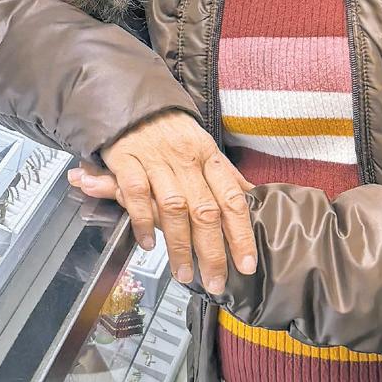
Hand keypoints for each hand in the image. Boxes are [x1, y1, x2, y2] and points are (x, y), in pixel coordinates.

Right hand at [69, 109, 255, 294]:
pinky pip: (136, 194)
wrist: (132, 101)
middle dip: (212, 251)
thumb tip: (255, 199)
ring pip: (173, 207)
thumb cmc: (170, 129)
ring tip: (183, 273)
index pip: (232, 200)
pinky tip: (148, 243)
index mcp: (209, 157)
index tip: (247, 264)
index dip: (241, 234)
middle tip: (215, 281)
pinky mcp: (126, 159)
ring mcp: (156, 159)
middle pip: (205, 210)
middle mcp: (186, 159)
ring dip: (178, 245)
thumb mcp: (204, 146)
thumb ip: (226, 175)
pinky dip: (142, 221)